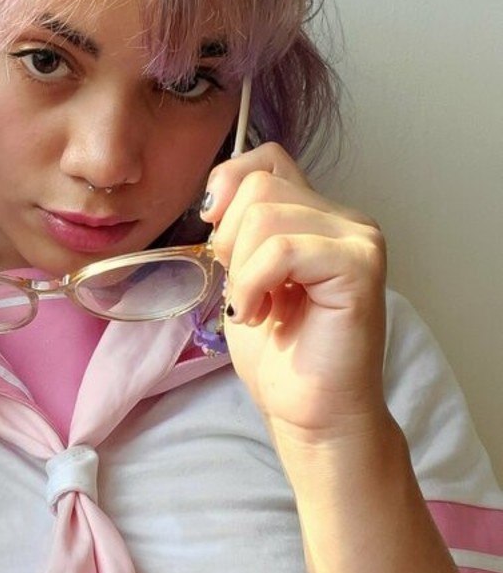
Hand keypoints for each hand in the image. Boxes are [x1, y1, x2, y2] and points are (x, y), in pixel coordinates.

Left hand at [201, 144, 389, 444]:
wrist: (310, 413)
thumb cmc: (280, 355)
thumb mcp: (244, 277)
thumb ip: (241, 230)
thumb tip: (213, 198)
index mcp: (318, 216)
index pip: (266, 158)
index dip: (227, 185)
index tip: (213, 234)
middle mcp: (346, 219)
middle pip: (259, 184)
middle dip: (229, 240)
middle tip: (243, 289)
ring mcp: (358, 239)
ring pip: (266, 213)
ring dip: (241, 269)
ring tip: (255, 307)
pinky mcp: (358, 266)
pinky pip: (283, 248)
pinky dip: (255, 283)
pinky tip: (260, 314)